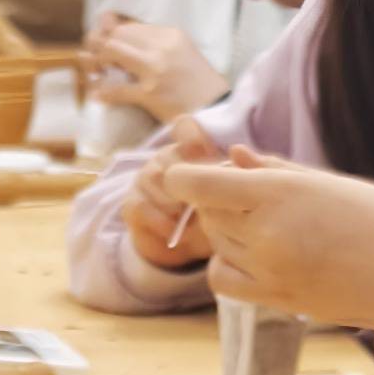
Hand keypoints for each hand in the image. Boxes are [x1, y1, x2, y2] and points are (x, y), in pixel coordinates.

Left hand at [86, 15, 227, 125]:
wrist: (217, 111)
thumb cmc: (199, 85)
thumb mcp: (182, 53)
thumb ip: (156, 44)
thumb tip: (121, 34)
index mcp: (171, 34)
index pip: (131, 27)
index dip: (112, 36)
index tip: (105, 47)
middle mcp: (162, 46)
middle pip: (118, 34)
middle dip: (99, 45)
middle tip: (95, 59)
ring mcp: (155, 69)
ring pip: (112, 51)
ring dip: (96, 61)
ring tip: (94, 72)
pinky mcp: (150, 93)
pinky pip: (116, 89)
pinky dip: (103, 92)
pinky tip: (98, 95)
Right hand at [122, 114, 223, 273]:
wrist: (190, 247)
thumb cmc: (218, 216)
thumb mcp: (235, 198)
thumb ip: (242, 175)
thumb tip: (237, 151)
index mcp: (192, 151)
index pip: (185, 127)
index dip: (191, 134)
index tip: (205, 150)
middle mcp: (166, 159)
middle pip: (169, 156)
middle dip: (188, 182)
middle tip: (203, 203)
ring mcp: (145, 179)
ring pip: (152, 178)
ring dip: (174, 203)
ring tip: (190, 220)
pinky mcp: (132, 204)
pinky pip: (139, 205)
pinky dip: (160, 221)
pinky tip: (174, 231)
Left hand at [165, 155, 373, 330]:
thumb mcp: (329, 182)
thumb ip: (274, 170)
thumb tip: (233, 157)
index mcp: (280, 195)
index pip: (197, 185)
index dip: (182, 176)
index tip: (189, 173)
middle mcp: (266, 234)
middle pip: (207, 212)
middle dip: (216, 199)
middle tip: (248, 194)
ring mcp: (268, 271)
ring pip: (215, 243)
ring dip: (225, 230)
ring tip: (264, 224)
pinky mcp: (274, 299)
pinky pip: (222, 278)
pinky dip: (226, 264)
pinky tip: (252, 255)